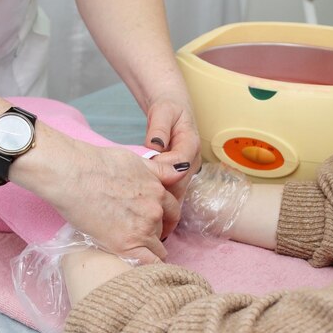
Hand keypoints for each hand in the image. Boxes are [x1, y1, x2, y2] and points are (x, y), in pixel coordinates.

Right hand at [45, 142, 179, 264]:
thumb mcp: (135, 160)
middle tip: (136, 235)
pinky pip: (148, 263)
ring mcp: (142, 229)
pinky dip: (147, 268)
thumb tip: (181, 171)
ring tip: (130, 250)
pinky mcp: (126, 245)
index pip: (172, 211)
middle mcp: (155, 211)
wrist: (72, 175)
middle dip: (154, 233)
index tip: (155, 224)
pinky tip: (140, 269)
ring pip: (157, 248)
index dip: (164, 219)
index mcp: (157, 190)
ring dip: (146, 249)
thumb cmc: (96, 164)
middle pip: (163, 230)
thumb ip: (159, 170)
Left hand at [144, 93, 201, 235]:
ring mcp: (186, 172)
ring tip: (145, 224)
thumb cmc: (168, 109)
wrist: (174, 110)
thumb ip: (159, 128)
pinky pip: (171, 195)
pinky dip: (160, 206)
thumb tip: (155, 145)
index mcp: (190, 145)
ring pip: (176, 196)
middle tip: (140, 214)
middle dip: (161, 203)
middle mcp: (191, 162)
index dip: (162, 174)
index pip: (178, 166)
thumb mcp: (163, 111)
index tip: (144, 178)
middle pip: (178, 188)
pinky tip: (147, 218)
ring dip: (162, 210)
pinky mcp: (178, 177)